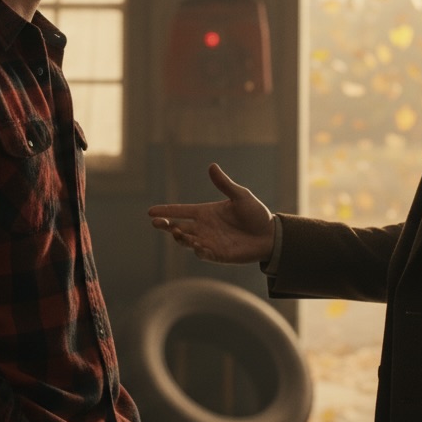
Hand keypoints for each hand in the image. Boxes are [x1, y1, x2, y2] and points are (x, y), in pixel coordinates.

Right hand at [148, 163, 275, 263]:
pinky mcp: (217, 254)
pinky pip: (202, 254)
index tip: (151, 211)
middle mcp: (204, 227)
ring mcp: (209, 242)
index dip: (166, 210)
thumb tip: (212, 166)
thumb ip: (225, 184)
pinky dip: (197, 250)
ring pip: (186, 241)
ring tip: (177, 231)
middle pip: (178, 227)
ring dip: (180, 237)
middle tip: (156, 222)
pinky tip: (197, 245)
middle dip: (166, 225)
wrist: (270, 235)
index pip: (181, 211)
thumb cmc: (256, 214)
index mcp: (206, 212)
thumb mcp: (240, 196)